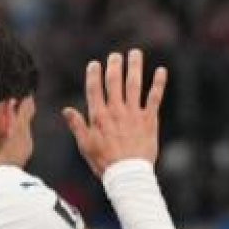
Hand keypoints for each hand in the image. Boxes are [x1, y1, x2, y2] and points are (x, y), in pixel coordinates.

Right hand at [60, 48, 166, 174]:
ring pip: (134, 84)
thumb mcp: (85, 145)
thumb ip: (77, 125)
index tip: (95, 64)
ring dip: (135, 67)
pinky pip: (154, 98)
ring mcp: (133, 114)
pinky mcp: (149, 120)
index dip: (94, 74)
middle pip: (114, 82)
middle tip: (116, 56)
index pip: (94, 89)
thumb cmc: (105, 163)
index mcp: (99, 116)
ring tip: (135, 53)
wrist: (128, 175)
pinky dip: (158, 84)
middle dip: (114, 66)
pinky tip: (161, 71)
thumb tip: (66, 110)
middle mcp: (116, 111)